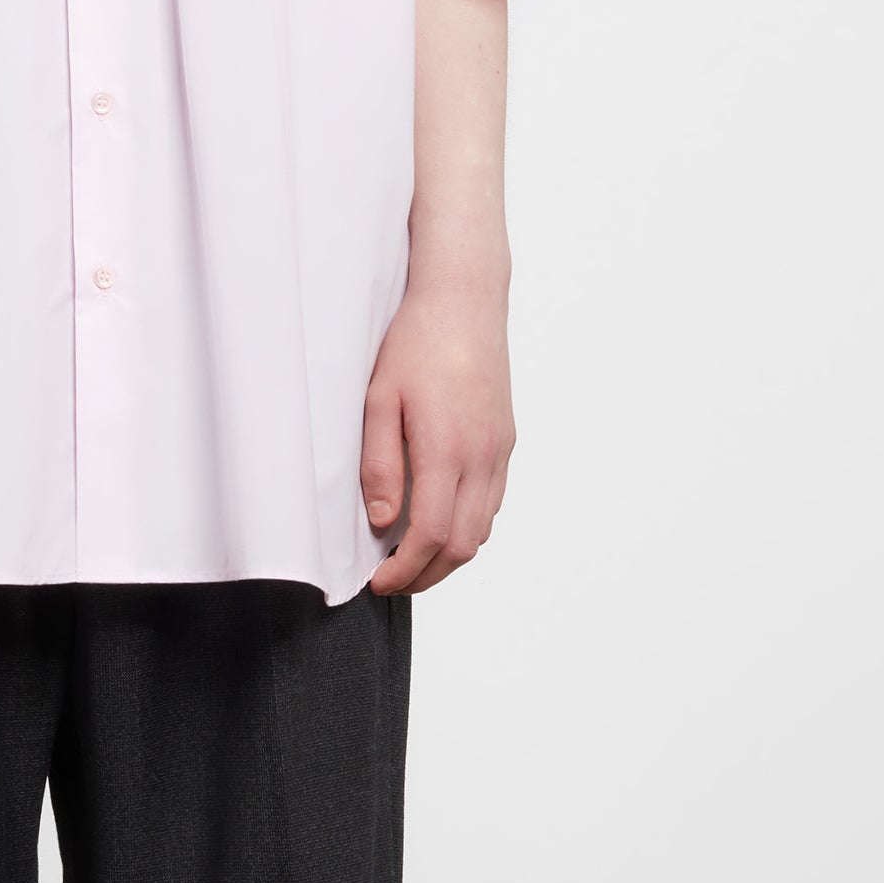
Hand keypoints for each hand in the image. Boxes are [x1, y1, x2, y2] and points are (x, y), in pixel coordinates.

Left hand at [360, 270, 513, 595]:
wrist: (465, 301)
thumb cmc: (415, 343)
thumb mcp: (379, 400)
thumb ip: (379, 465)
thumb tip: (381, 521)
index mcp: (446, 449)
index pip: (429, 535)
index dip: (403, 571)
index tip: (378, 581)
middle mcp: (481, 457)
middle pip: (461, 546)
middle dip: (426, 575)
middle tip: (392, 581)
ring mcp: (498, 451)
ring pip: (481, 530)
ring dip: (448, 556)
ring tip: (412, 559)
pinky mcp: (505, 443)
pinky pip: (492, 504)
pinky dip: (466, 527)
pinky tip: (439, 521)